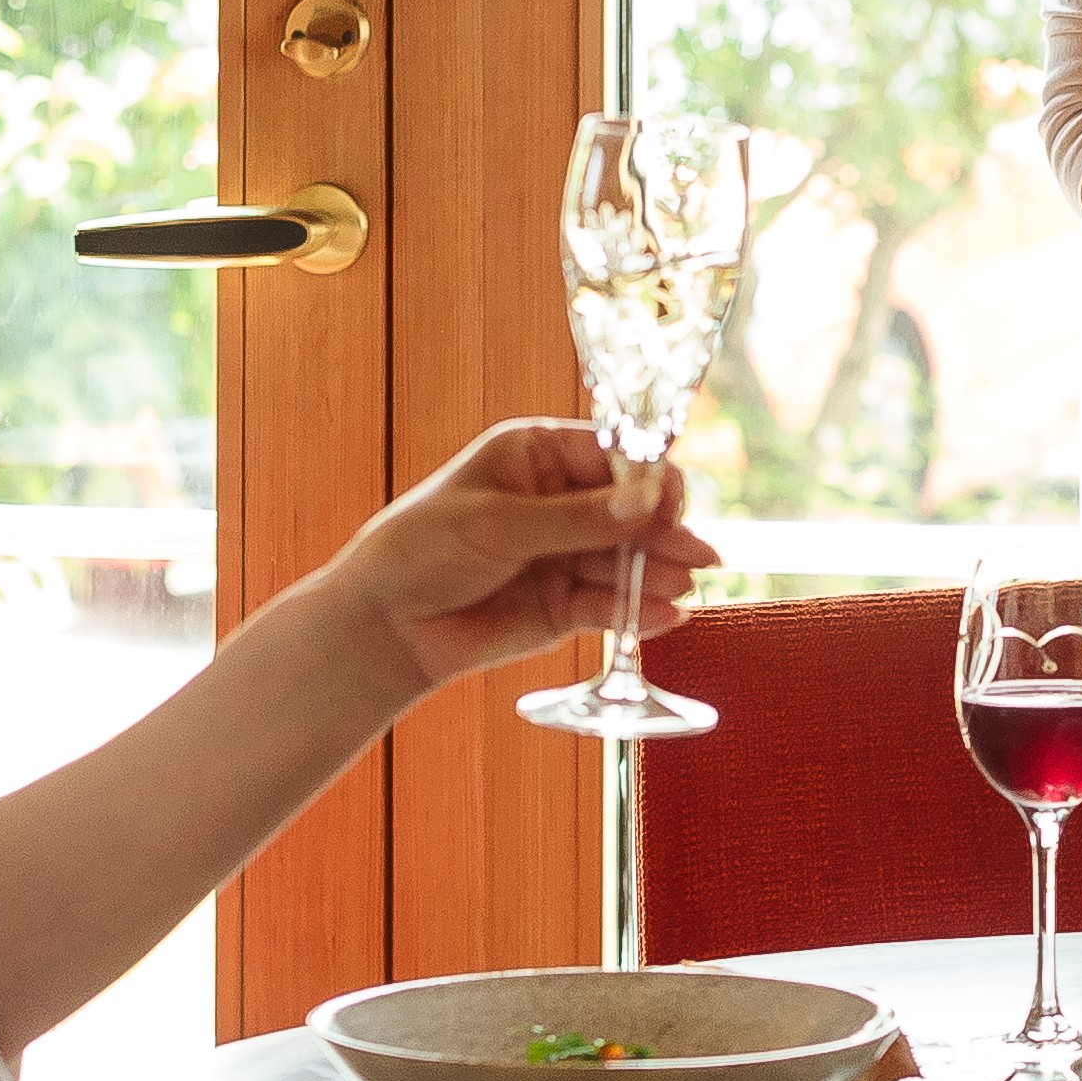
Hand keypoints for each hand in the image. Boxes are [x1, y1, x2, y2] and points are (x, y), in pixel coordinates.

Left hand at [303, 421, 722, 697]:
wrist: (385, 624)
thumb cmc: (423, 549)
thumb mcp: (499, 525)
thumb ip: (576, 519)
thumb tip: (649, 500)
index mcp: (539, 456)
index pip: (614, 457)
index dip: (648, 480)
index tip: (672, 503)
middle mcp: (561, 501)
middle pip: (631, 511)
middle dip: (663, 532)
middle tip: (697, 553)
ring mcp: (566, 553)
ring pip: (628, 560)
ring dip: (658, 573)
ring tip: (683, 586)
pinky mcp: (566, 604)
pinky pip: (612, 604)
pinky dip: (639, 610)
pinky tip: (667, 615)